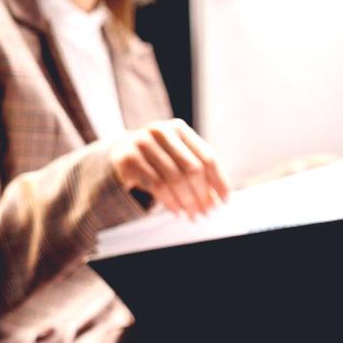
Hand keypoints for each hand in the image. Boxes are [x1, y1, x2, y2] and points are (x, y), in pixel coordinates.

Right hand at [111, 119, 230, 218]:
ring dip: (187, 201)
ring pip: (174, 178)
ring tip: (193, 214)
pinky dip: (170, 202)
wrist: (118, 154)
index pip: (207, 156)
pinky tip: (177, 211)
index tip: (224, 201)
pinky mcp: (128, 159)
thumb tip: (220, 197)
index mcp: (179, 128)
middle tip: (206, 212)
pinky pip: (156, 185)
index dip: (219, 181)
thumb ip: (198, 170)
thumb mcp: (176, 157)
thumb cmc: (156, 159)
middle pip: (192, 168)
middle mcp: (160, 131)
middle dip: (202, 194)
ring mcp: (142, 143)